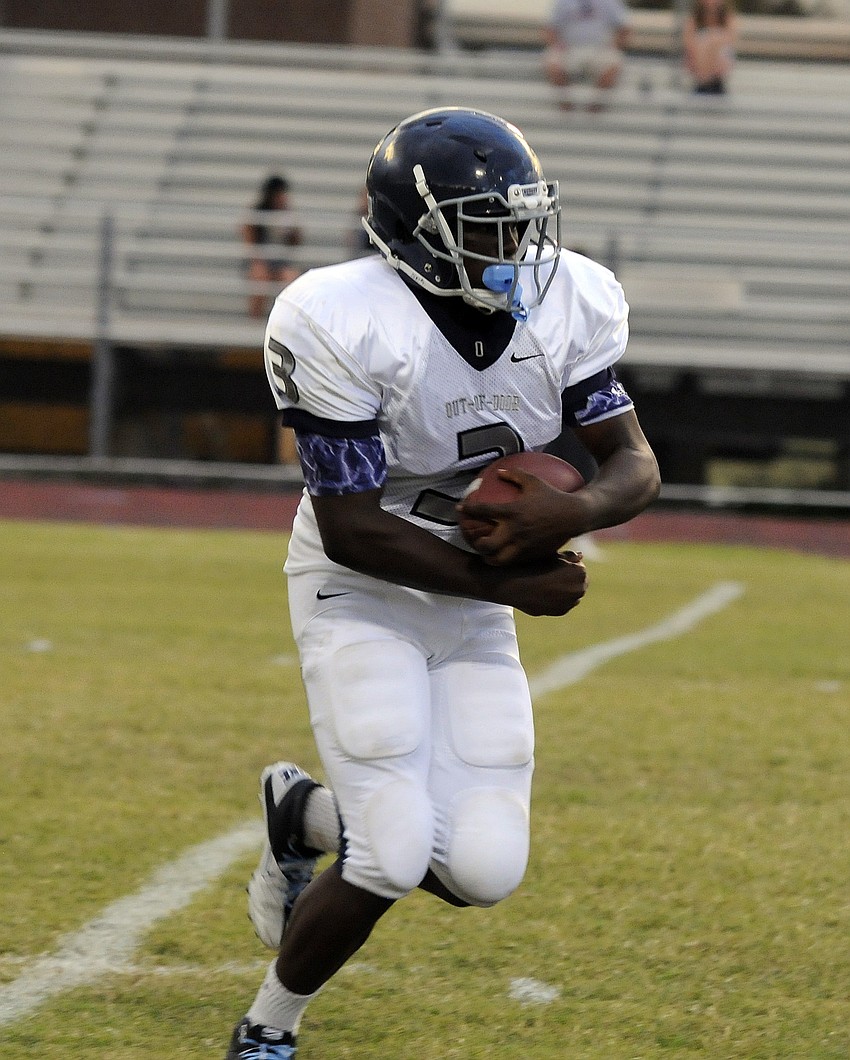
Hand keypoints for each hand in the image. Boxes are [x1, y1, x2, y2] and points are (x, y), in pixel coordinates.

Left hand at [458, 467, 587, 566]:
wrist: (575, 516)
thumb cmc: (552, 496)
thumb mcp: (533, 481)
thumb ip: (514, 475)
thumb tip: (498, 472)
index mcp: (514, 511)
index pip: (483, 511)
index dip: (467, 509)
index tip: (459, 509)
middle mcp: (516, 531)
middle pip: (486, 544)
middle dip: (474, 543)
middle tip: (472, 538)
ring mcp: (523, 545)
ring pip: (497, 560)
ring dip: (487, 557)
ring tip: (485, 552)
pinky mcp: (531, 555)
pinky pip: (512, 562)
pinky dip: (504, 559)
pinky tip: (502, 554)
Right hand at [490, 550, 586, 616]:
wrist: (513, 585)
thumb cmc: (531, 565)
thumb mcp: (551, 554)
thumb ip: (568, 556)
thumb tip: (581, 556)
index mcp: (580, 572)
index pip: (580, 567)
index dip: (566, 565)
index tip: (552, 564)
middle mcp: (579, 589)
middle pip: (578, 582)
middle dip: (568, 578)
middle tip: (549, 574)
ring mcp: (571, 602)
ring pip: (572, 594)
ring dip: (564, 590)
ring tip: (546, 583)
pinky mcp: (561, 612)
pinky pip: (564, 604)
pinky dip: (557, 599)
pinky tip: (544, 593)